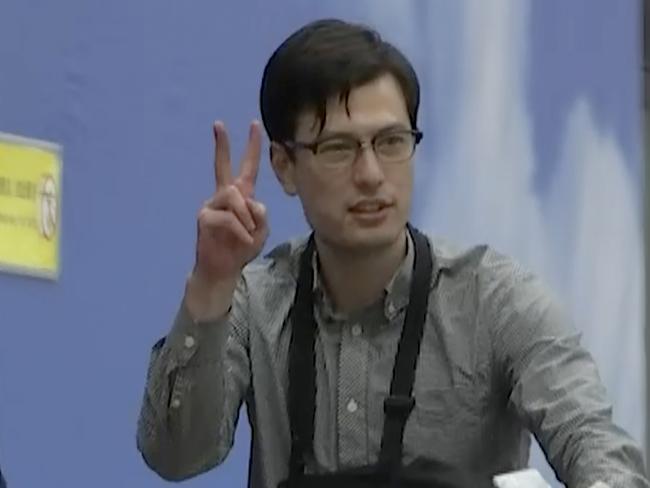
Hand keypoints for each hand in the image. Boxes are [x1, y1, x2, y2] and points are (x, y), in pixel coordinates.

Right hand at [192, 120, 267, 286]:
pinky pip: (229, 217)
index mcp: (241, 196)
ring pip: (234, 196)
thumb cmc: (242, 249)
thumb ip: (261, 213)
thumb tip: (248, 201)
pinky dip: (241, 230)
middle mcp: (225, 196)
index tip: (254, 124)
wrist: (223, 269)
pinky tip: (242, 241)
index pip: (247, 167)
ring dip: (246, 217)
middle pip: (223, 166)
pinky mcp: (204, 216)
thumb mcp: (261, 231)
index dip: (252, 147)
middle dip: (222, 145)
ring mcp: (211, 204)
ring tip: (248, 234)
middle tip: (218, 124)